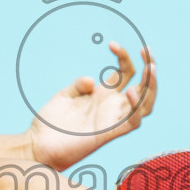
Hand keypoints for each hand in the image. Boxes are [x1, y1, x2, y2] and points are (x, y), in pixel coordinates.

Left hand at [27, 44, 157, 169]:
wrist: (38, 145)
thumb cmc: (50, 122)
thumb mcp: (64, 96)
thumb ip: (79, 86)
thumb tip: (92, 80)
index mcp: (103, 95)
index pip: (126, 73)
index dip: (124, 56)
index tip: (112, 44)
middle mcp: (112, 107)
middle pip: (143, 87)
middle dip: (149, 68)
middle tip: (146, 49)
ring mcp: (112, 120)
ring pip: (145, 105)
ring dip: (151, 86)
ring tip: (150, 67)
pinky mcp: (108, 134)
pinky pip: (132, 123)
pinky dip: (136, 108)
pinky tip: (130, 91)